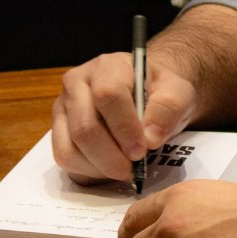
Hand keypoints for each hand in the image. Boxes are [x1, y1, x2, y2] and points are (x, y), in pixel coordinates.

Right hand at [52, 52, 198, 183]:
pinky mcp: (58, 129)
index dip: (124, 128)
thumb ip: (168, 109)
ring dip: (100, 167)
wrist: (146, 95)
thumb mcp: (178, 93)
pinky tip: (108, 167)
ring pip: (70, 147)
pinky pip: (64, 158)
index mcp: (109, 66)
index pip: (108, 95)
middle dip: (111, 157)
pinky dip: (88, 171)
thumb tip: (149, 139)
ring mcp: (63, 106)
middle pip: (85, 127)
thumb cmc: (159, 93)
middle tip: (133, 169)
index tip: (141, 150)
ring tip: (123, 168)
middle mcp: (77, 82)